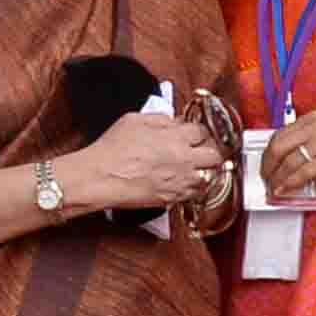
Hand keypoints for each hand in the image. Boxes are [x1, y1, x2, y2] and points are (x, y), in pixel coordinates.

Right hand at [63, 106, 225, 215]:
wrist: (101, 177)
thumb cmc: (112, 150)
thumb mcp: (134, 120)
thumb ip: (159, 118)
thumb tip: (172, 121)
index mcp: (176, 136)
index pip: (203, 131)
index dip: (198, 132)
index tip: (194, 134)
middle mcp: (184, 159)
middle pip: (215, 155)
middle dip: (209, 151)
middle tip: (201, 151)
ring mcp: (181, 180)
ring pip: (211, 177)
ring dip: (205, 171)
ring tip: (197, 168)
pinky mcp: (174, 197)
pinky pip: (196, 194)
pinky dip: (194, 188)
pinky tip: (184, 182)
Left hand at [259, 113, 315, 200]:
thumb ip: (312, 137)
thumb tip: (292, 154)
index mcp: (312, 118)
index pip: (279, 135)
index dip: (267, 153)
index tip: (264, 165)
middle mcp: (314, 126)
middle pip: (278, 148)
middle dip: (267, 167)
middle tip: (265, 180)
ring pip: (288, 162)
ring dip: (277, 178)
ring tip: (273, 189)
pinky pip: (303, 172)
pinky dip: (290, 183)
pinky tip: (285, 190)